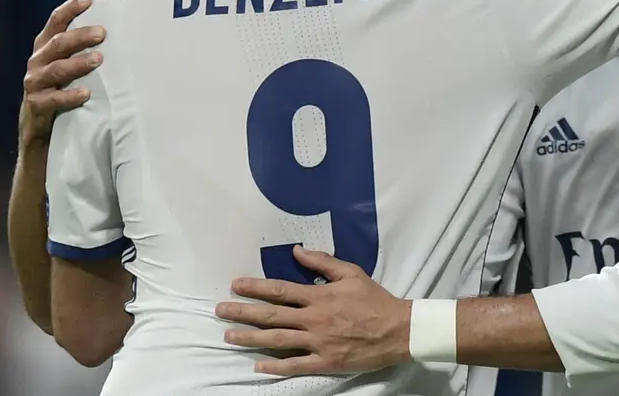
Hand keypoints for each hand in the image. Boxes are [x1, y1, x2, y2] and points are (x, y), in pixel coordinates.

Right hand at [19, 0, 105, 149]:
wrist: (40, 128)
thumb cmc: (63, 89)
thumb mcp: (70, 66)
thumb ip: (83, 50)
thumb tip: (119, 31)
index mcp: (45, 48)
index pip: (55, 22)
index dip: (70, 9)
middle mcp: (37, 62)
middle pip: (57, 44)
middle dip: (80, 36)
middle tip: (102, 33)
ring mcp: (35, 84)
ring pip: (55, 70)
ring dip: (77, 64)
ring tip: (98, 60)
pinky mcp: (36, 105)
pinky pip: (52, 99)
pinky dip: (69, 96)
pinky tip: (86, 94)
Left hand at [217, 246, 410, 375]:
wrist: (397, 330)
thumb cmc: (374, 299)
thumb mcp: (351, 273)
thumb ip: (323, 262)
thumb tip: (297, 251)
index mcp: (319, 296)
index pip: (280, 290)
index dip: (255, 287)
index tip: (235, 285)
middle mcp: (314, 319)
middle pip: (271, 316)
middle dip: (243, 312)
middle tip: (220, 310)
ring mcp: (318, 342)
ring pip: (277, 341)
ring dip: (250, 338)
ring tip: (229, 336)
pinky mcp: (325, 361)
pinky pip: (296, 365)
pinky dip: (276, 367)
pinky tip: (258, 366)